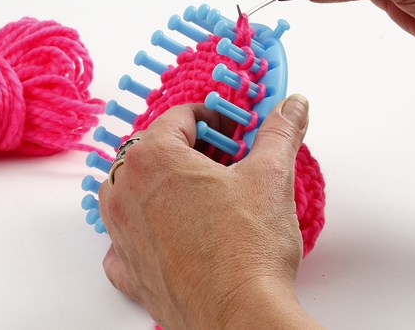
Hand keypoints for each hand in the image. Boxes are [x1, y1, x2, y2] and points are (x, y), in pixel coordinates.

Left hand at [98, 96, 321, 329]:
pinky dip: (140, 228)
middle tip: (221, 159)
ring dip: (156, 181)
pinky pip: (122, 238)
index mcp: (154, 159)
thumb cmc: (248, 247)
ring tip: (194, 190)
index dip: (211, 117)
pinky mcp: (130, 269)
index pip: (178, 117)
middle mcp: (127, 191)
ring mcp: (121, 232)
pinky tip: (168, 232)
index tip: (230, 130)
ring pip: (129, 187)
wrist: (239, 316)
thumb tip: (292, 104)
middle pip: (152, 149)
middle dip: (187, 147)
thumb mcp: (270, 175)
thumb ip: (279, 131)